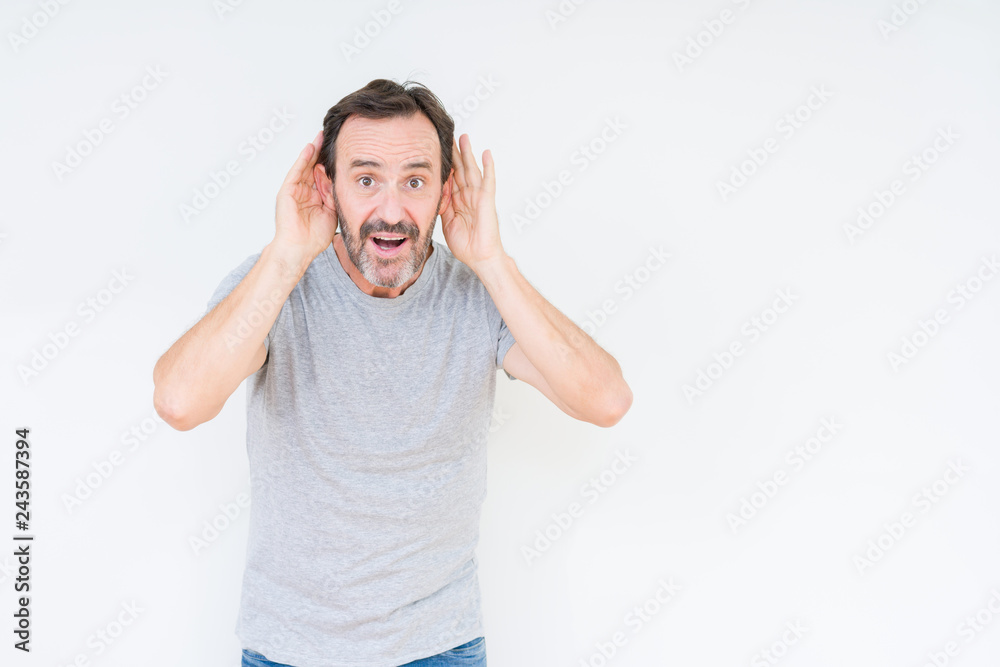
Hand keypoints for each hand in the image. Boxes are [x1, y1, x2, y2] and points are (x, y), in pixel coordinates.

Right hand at [272, 130, 337, 266]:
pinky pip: (296, 171)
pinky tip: (310, 148)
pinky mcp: (287, 190)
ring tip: (321, 137)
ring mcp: (295, 190)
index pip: (324, 176)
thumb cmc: (314, 237)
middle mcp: (305, 192)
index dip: (331, 164)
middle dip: (322, 153)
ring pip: (306, 166)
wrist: (299, 249)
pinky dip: (303, 159)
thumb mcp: (332, 212)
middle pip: (314, 167)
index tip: (342, 152)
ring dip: (314, 151)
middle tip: (332, 138)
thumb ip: (335, 196)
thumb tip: (343, 182)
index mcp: (315, 197)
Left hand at [440, 133, 506, 272]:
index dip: (446, 164)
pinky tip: (486, 153)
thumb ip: (443, 206)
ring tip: (464, 137)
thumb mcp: (447, 222)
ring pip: (472, 170)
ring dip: (468, 154)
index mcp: (459, 201)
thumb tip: (436, 192)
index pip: (451, 178)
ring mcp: (479, 197)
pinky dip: (488, 167)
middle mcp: (469, 196)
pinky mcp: (487, 200)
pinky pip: (488, 181)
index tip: (438, 149)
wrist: (479, 258)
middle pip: (461, 169)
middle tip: (449, 135)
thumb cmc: (466, 245)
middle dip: (455, 153)